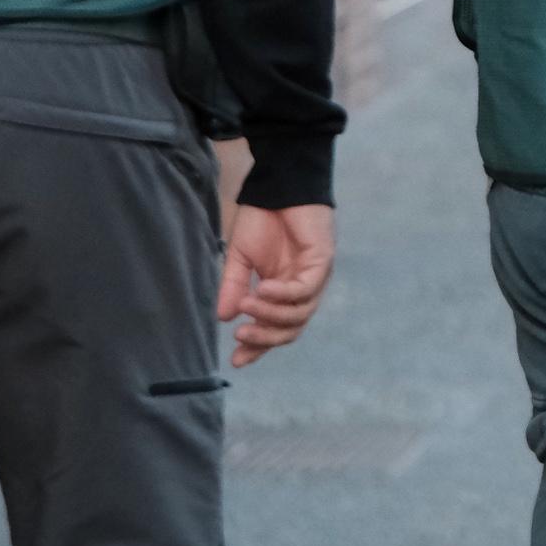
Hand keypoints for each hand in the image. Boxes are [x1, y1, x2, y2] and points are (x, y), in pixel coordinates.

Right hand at [220, 203, 337, 366]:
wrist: (278, 186)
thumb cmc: (262, 218)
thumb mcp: (240, 258)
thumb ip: (233, 287)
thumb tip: (222, 318)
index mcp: (282, 292)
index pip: (274, 328)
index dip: (258, 346)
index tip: (236, 360)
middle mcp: (301, 290)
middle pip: (291, 329)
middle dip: (266, 337)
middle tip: (241, 336)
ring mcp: (314, 277)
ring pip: (300, 313)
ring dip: (271, 314)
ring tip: (248, 304)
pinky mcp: (322, 261)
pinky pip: (305, 288)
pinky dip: (283, 293)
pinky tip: (263, 288)